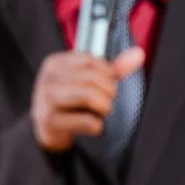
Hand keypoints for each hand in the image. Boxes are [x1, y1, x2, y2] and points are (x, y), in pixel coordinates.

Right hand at [30, 48, 144, 153]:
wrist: (46, 130)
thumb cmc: (70, 101)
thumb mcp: (87, 81)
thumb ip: (113, 69)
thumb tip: (138, 54)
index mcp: (55, 63)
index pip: (90, 60)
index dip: (107, 73)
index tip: (107, 84)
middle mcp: (48, 79)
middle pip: (92, 79)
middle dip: (108, 92)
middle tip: (106, 101)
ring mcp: (46, 100)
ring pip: (89, 97)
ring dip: (104, 107)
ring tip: (101, 112)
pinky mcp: (50, 121)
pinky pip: (87, 121)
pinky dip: (97, 126)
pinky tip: (90, 126)